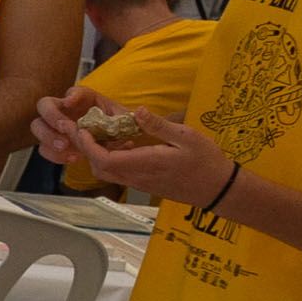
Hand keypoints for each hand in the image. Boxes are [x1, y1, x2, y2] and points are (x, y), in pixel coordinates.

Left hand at [37, 88, 231, 206]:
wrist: (219, 189)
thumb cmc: (206, 161)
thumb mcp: (187, 137)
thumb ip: (159, 125)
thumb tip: (137, 110)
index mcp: (145, 163)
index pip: (104, 159)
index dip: (88, 146)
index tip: (83, 129)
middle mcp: (137, 176)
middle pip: (99, 168)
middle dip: (87, 149)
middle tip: (86, 128)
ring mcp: (140, 183)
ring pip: (107, 173)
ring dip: (99, 155)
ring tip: (105, 134)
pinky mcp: (145, 184)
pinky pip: (120, 174)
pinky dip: (113, 160)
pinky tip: (125, 145)